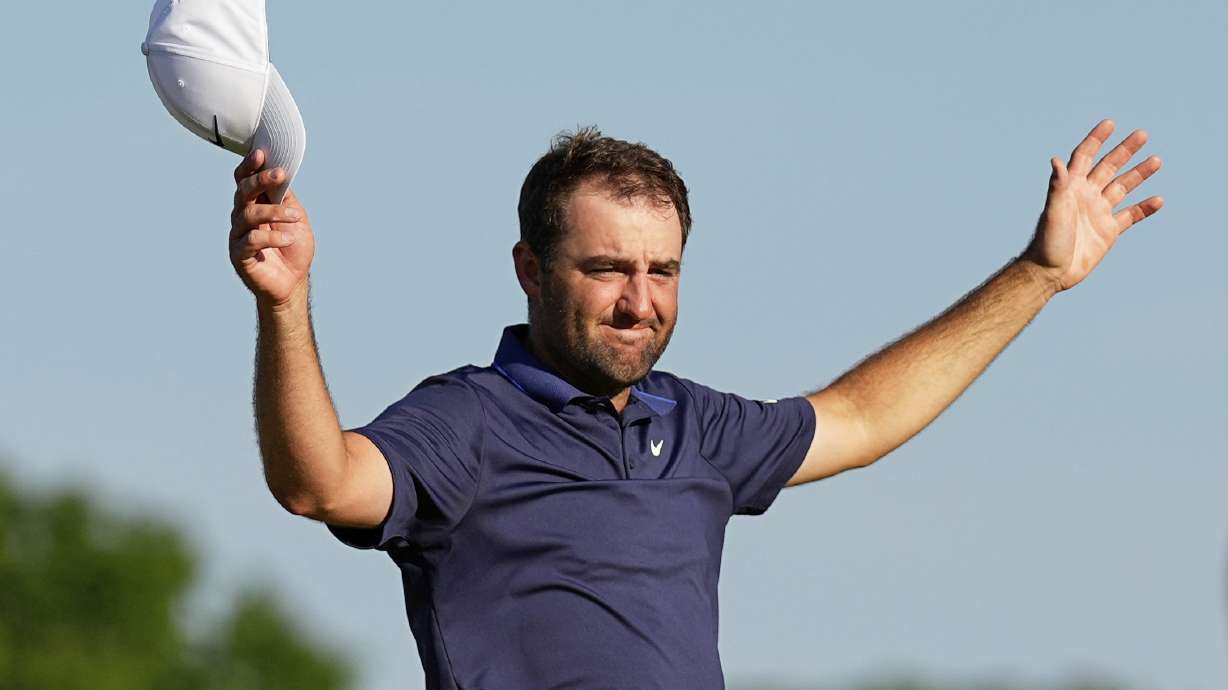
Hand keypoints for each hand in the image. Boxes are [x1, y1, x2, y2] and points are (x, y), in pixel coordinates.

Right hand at [228, 149, 314, 307]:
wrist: (292, 282)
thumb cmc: (293, 247)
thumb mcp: (296, 218)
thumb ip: (286, 198)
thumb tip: (281, 173)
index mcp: (254, 204)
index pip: (244, 180)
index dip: (250, 166)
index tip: (262, 154)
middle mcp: (242, 216)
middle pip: (243, 192)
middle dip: (260, 180)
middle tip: (279, 175)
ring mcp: (238, 235)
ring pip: (248, 214)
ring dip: (274, 212)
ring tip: (296, 218)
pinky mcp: (238, 254)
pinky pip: (250, 239)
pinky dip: (272, 237)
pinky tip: (288, 238)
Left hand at [1020, 119, 1163, 291]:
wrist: (1050, 271)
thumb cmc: (1047, 241)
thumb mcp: (1053, 211)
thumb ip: (1058, 186)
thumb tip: (1056, 160)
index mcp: (1071, 188)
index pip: (1085, 157)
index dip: (1096, 140)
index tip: (1110, 123)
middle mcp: (1086, 196)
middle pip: (1109, 167)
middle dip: (1124, 151)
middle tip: (1143, 134)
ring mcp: (1098, 212)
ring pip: (1123, 188)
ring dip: (1139, 174)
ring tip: (1156, 160)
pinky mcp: (1108, 231)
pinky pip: (1131, 216)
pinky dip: (1144, 208)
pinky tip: (1158, 200)